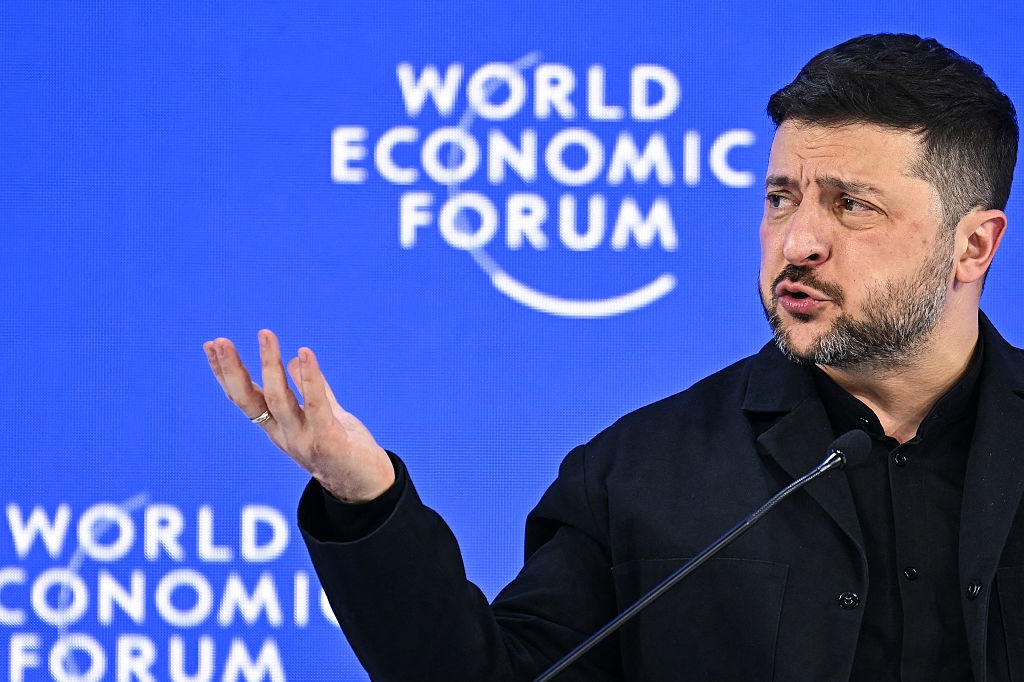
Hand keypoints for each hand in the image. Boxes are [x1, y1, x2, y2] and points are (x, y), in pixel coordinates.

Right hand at [203, 330, 394, 501]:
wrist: (369, 488)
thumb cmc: (347, 451)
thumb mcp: (326, 416)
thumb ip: (313, 390)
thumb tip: (296, 358)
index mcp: (279, 428)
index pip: (245, 399)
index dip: (226, 374)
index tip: (212, 345)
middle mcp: (285, 435)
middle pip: (250, 401)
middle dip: (232, 371)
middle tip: (218, 341)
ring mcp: (304, 440)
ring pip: (279, 400)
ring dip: (270, 365)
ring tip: (265, 335)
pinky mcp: (328, 441)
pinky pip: (316, 406)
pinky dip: (309, 379)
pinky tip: (304, 354)